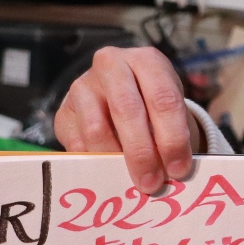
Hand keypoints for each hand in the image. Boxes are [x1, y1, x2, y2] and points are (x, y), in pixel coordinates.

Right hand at [54, 46, 202, 193]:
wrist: (124, 94)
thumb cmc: (155, 107)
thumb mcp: (169, 112)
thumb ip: (171, 136)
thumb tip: (172, 176)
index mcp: (147, 61)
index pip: (163, 98)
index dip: (173, 138)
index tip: (179, 169)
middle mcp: (112, 65)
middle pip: (127, 111)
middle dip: (143, 153)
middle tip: (152, 184)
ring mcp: (83, 86)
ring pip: (97, 129)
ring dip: (116, 161)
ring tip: (132, 182)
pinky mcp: (64, 111)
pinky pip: (77, 144)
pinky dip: (95, 164)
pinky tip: (111, 174)